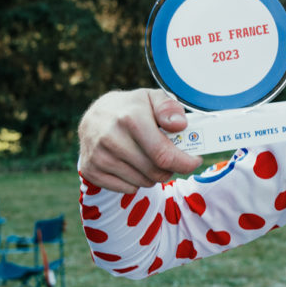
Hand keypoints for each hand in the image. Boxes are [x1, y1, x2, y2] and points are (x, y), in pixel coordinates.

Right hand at [77, 88, 200, 192]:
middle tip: (174, 160)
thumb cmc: (130, 107)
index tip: (195, 160)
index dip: (184, 162)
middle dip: (171, 169)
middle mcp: (111, 138)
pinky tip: (134, 165)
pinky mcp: (90, 170)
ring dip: (155, 175)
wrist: (93, 116)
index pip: (163, 154)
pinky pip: (126, 189)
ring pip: (143, 182)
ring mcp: (98, 156)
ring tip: (152, 160)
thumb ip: (169, 108)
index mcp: (130, 118)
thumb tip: (180, 125)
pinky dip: (136, 181)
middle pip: (155, 171)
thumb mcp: (152, 97)